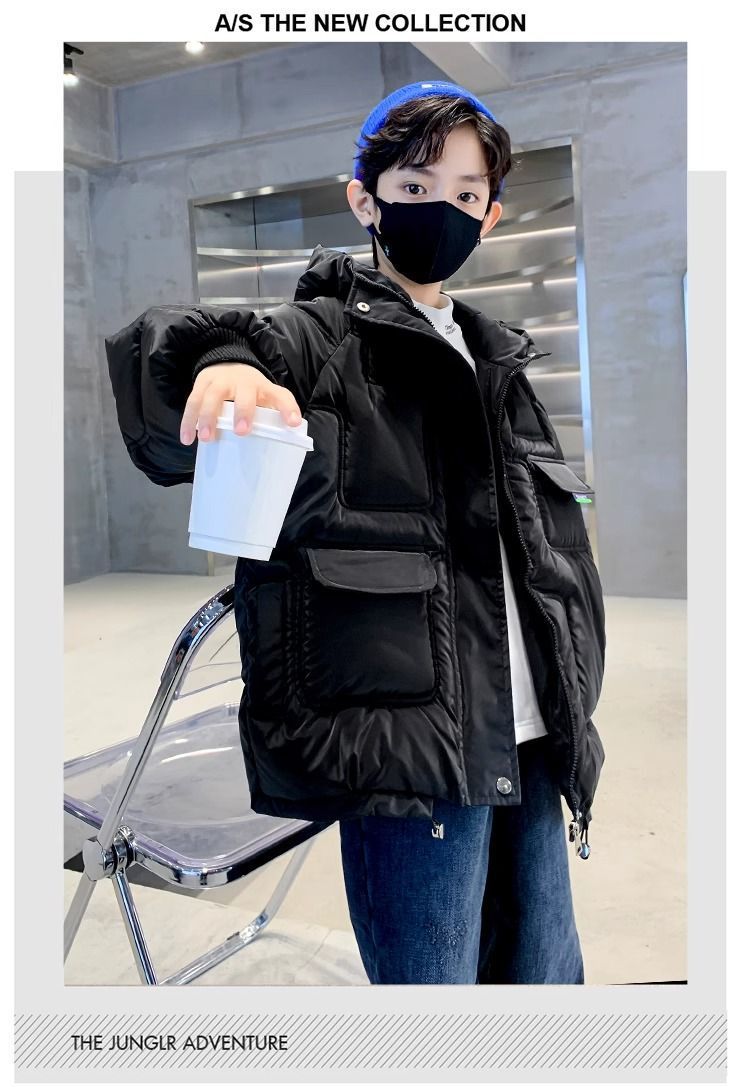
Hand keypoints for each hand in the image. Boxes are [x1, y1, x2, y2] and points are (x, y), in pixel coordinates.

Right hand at [179, 363, 301, 443]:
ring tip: (206, 439)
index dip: (288, 409)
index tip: (294, 424)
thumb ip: (273, 418)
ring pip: (213, 396)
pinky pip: (193, 401)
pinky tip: (187, 439)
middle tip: (241, 432)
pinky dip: (188, 421)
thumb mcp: (265, 399)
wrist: (227, 361)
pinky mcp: (202, 383)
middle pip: (244, 393)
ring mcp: (221, 381)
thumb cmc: (250, 391)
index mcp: (264, 388)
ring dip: (208, 417)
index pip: (281, 396)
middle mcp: (244, 382)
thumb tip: (283, 446)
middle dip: (243, 411)